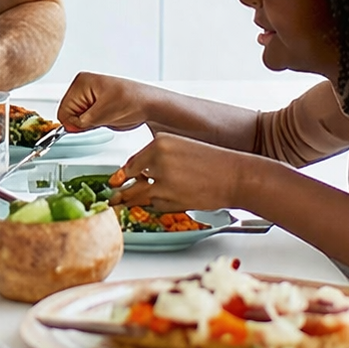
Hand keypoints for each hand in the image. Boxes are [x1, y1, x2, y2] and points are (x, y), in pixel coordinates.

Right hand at [57, 72, 160, 133]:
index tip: (88, 124)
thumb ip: (82, 122)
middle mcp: (83, 85)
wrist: (150, 104)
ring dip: (91, 122)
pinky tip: (108, 116)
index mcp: (82, 82)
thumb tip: (69, 127)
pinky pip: (87, 117)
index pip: (63, 110)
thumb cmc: (134, 101)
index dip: (74, 122)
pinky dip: (96, 121)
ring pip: (78, 117)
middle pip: (69, 112)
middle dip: (83, 121)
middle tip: (101, 119)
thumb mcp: (103, 115)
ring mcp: (90, 93)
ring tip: (106, 116)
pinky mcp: (96, 102)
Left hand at [110, 134, 251, 212]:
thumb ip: (159, 158)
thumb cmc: (213, 164)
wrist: (236, 177)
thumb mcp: (182, 149)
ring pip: (138, 194)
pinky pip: (155, 204)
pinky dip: (156, 206)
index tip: (116, 180)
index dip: (124, 174)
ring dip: (129, 201)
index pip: (134, 161)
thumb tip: (137, 173)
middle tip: (112, 197)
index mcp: (160, 142)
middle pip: (131, 178)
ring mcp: (163, 179)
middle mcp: (158, 158)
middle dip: (121, 190)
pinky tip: (161, 204)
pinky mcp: (170, 198)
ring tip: (120, 205)